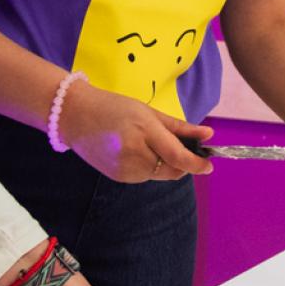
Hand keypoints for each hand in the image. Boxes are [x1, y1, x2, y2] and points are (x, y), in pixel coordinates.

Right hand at [57, 81, 212, 182]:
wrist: (75, 116)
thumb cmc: (114, 107)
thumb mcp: (148, 111)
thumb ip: (179, 126)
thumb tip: (208, 135)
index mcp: (143, 131)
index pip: (176, 155)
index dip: (196, 163)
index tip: (210, 165)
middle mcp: (134, 154)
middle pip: (172, 169)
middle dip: (182, 163)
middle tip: (181, 146)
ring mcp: (124, 169)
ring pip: (160, 174)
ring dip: (165, 164)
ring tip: (150, 143)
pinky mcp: (118, 178)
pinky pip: (145, 177)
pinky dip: (150, 167)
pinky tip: (137, 151)